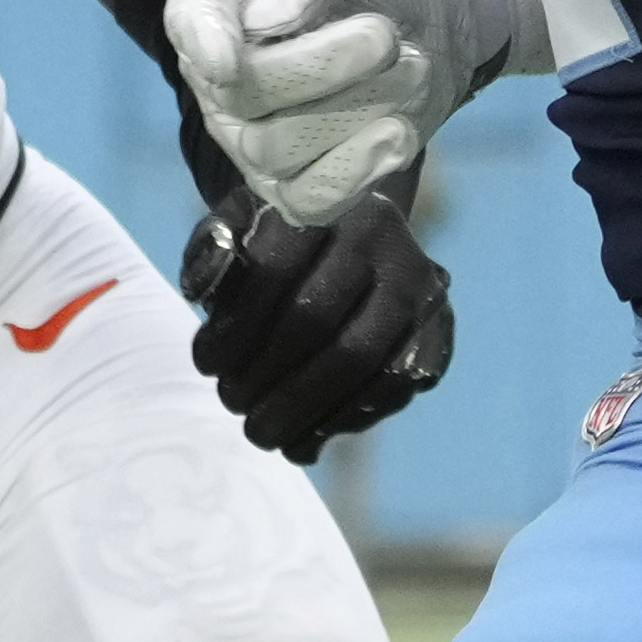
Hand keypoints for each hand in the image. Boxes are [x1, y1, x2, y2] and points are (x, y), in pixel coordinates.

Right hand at [162, 0, 529, 228]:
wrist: (427, 4)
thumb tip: (273, 21)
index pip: (191, 22)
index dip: (204, 44)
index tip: (228, 59)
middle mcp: (215, 74)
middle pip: (242, 97)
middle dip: (322, 69)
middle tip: (385, 35)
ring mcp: (249, 136)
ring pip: (277, 152)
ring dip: (356, 111)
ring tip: (413, 68)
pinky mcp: (297, 181)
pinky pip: (309, 201)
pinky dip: (356, 171)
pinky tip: (399, 135)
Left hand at [177, 187, 457, 459]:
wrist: (348, 226)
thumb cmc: (276, 236)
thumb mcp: (235, 226)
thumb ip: (212, 253)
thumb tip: (203, 291)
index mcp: (326, 203)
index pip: (275, 274)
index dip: (234, 330)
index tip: (205, 365)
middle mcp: (382, 239)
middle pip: (319, 321)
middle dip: (266, 377)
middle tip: (231, 405)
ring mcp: (419, 285)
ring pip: (363, 361)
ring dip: (304, 410)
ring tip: (261, 432)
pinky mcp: (438, 326)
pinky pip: (396, 385)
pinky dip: (346, 420)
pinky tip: (306, 437)